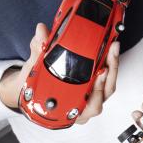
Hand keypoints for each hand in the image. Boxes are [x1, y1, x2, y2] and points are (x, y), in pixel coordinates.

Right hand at [0, 23, 120, 123]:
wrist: (30, 88)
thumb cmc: (34, 87)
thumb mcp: (33, 70)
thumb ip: (38, 51)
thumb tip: (41, 31)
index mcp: (69, 111)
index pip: (91, 106)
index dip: (98, 91)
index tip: (100, 73)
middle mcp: (82, 108)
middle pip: (104, 94)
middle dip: (110, 73)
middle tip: (110, 53)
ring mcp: (90, 99)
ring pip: (108, 87)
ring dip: (112, 67)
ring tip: (112, 48)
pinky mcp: (94, 88)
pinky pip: (106, 80)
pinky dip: (109, 65)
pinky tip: (109, 50)